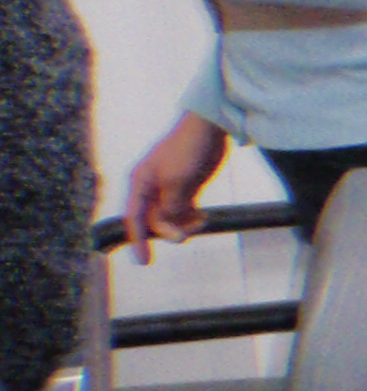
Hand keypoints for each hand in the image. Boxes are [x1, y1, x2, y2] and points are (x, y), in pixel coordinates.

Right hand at [124, 116, 228, 261]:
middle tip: (185, 236)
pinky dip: (192, 217)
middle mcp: (152, 187)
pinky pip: (185, 210)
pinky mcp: (187, 187)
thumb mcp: (176, 181)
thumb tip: (167, 226)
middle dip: (168, 230)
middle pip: (154, 220)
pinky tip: (204, 217)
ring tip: (201, 221)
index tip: (144, 261)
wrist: (209, 129)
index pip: (134, 217)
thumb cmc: (187, 149)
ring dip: (184, 224)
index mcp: (141, 183)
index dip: (138, 241)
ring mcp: (170, 188)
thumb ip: (170, 206)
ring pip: (171, 217)